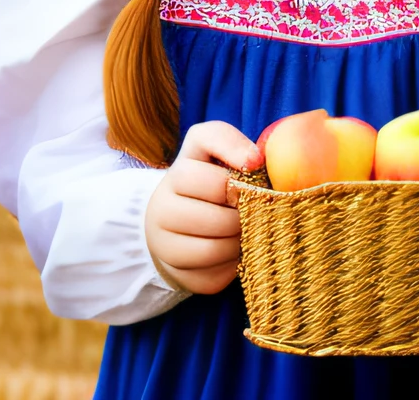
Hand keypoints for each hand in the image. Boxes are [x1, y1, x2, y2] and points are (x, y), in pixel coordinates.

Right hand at [144, 121, 262, 295]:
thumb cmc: (209, 185)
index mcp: (176, 173)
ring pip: (214, 249)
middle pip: (216, 218)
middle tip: (253, 211)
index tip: (254, 170)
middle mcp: (162, 207)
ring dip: (240, 242)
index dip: (233, 173)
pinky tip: (232, 252)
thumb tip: (256, 160)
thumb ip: (229, 143)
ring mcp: (164, 243)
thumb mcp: (212, 152)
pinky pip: (214, 275)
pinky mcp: (178, 273)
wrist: (178, 223)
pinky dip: (232, 266)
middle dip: (244, 216)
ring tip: (244, 232)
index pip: (201, 171)